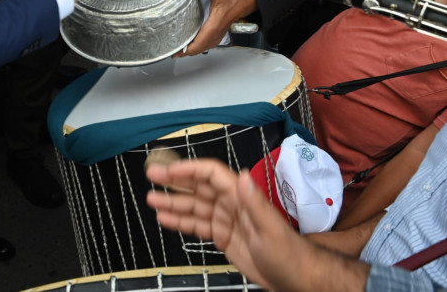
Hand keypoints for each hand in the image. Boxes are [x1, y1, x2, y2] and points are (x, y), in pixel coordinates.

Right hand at [146, 159, 342, 291]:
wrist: (295, 277)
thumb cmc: (289, 253)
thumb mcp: (270, 228)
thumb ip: (255, 203)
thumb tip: (243, 177)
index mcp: (241, 197)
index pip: (210, 175)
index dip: (188, 170)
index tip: (168, 171)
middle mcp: (231, 204)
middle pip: (198, 187)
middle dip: (174, 182)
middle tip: (151, 175)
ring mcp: (226, 220)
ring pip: (194, 207)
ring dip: (173, 203)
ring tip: (151, 200)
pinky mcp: (224, 236)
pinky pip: (198, 226)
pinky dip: (181, 222)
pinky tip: (166, 219)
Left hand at [179, 0, 256, 54]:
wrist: (240, 6)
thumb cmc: (229, 1)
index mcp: (212, 27)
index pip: (198, 44)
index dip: (186, 50)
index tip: (176, 52)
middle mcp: (213, 35)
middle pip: (197, 50)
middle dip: (184, 53)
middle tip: (171, 51)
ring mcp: (215, 38)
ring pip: (201, 49)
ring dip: (190, 51)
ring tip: (177, 49)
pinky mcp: (216, 37)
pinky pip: (204, 46)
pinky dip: (196, 48)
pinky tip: (188, 45)